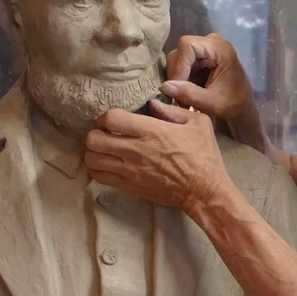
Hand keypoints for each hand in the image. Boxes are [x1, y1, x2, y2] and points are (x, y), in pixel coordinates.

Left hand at [84, 100, 233, 213]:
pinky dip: (97, 169)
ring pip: (92, 160)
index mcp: (152, 131)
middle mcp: (136, 150)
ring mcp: (130, 171)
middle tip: (104, 134)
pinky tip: (107, 165)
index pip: (111, 118)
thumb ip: (173, 111)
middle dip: (94, 133)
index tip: (111, 120)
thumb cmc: (204, 156)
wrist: (204, 191)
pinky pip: (99, 178)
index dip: (105, 117)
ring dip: (93, 152)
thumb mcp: (198, 123)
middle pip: (94, 139)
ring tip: (103, 150)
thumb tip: (153, 104)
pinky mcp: (130, 187)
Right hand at [163, 33, 253, 119]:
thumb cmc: (232, 104)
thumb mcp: (211, 103)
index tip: (177, 87)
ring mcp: (204, 48)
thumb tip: (164, 86)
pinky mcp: (198, 57)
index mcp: (220, 48)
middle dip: (176, 74)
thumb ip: (188, 94)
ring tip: (181, 98)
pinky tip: (183, 93)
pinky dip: (179, 79)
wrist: (242, 107)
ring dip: (176, 78)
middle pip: (180, 50)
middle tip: (177, 97)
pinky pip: (180, 63)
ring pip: (177, 57)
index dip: (179, 65)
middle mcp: (211, 42)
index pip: (187, 45)